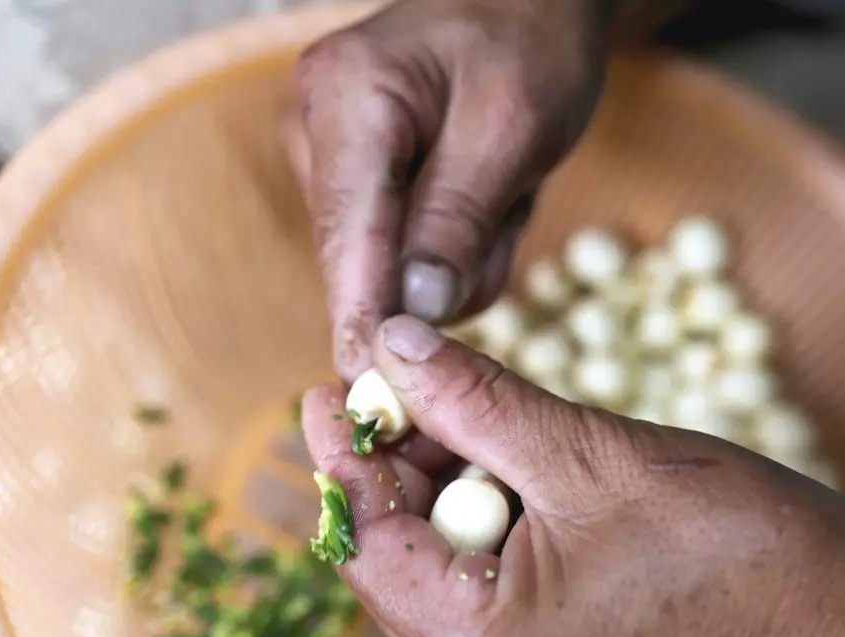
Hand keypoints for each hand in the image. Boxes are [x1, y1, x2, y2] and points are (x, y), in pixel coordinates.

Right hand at [284, 0, 611, 379]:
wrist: (527, 1)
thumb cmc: (528, 42)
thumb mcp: (512, 127)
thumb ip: (456, 221)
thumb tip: (413, 314)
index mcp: (346, 100)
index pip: (347, 236)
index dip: (359, 318)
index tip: (369, 390)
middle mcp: (315, 131)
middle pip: (362, 259)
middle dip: (441, 266)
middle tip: (506, 203)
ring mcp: (328, 158)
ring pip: (386, 266)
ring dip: (456, 252)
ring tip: (499, 184)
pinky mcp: (354, 182)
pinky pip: (398, 252)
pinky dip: (449, 241)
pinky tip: (479, 191)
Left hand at [301, 317, 844, 636]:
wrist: (841, 617)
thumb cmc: (736, 542)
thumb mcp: (585, 452)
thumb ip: (471, 400)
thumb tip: (388, 345)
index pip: (370, 543)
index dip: (343, 454)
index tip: (334, 380)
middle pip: (391, 559)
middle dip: (391, 462)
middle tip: (398, 374)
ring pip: (429, 567)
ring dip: (433, 483)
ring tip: (450, 402)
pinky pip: (470, 586)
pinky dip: (472, 516)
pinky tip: (489, 454)